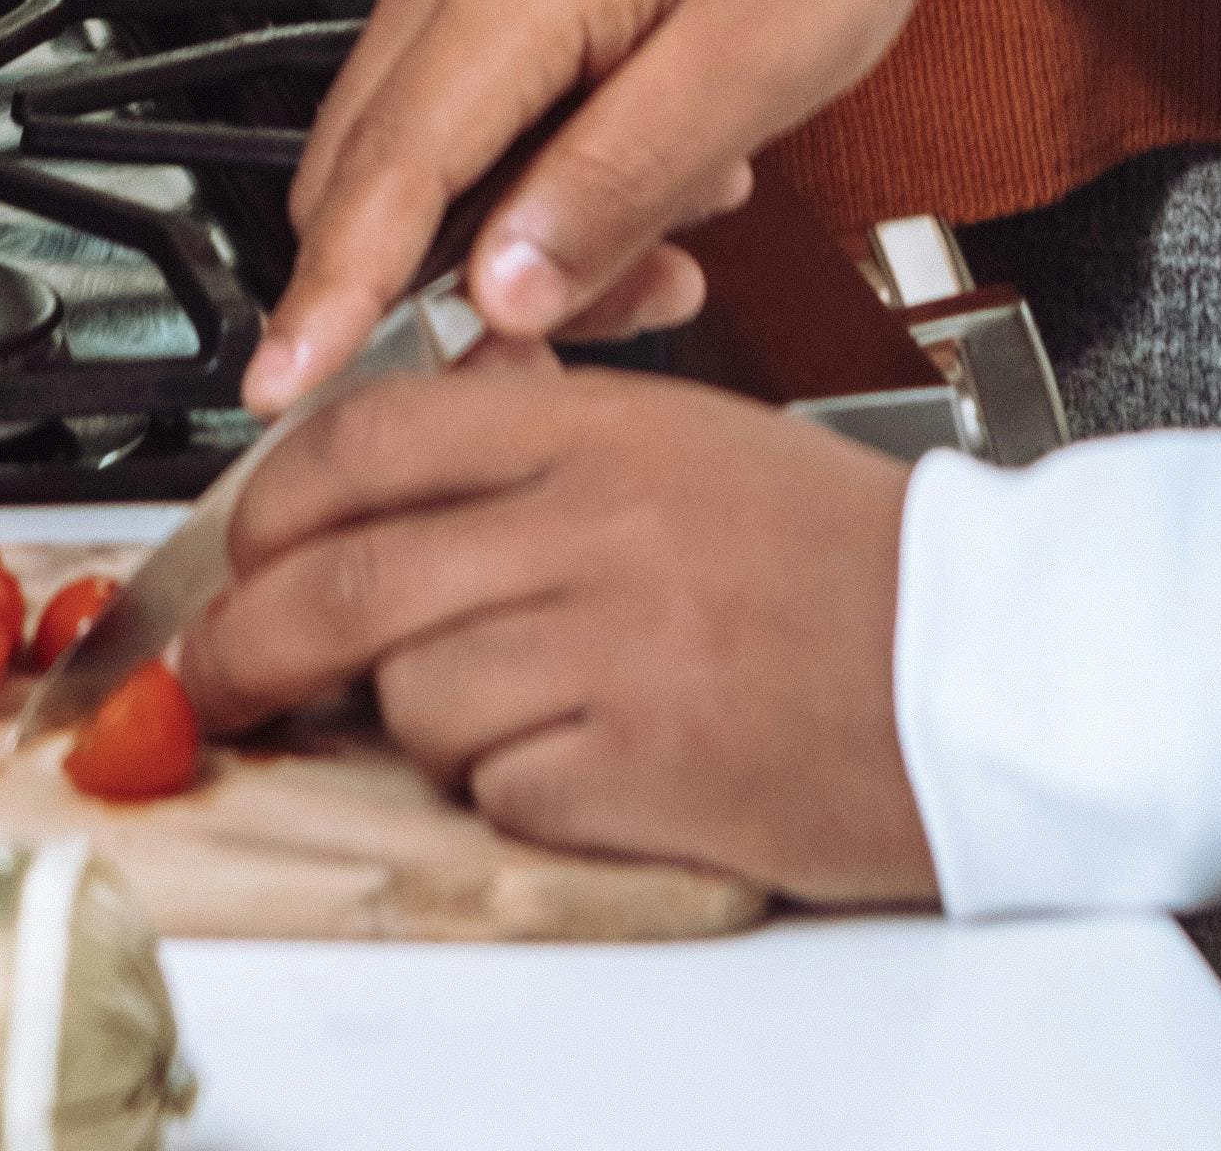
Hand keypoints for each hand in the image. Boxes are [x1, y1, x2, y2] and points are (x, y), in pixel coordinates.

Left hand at [190, 358, 937, 903]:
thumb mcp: (695, 443)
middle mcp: (596, 525)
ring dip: (413, 727)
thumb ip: (547, 433)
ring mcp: (613, 648)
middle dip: (251, 643)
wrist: (998, 668)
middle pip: (343, 580)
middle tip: (222, 677)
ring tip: (491, 719)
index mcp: (606, 428)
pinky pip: (495, 788)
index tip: (243, 549)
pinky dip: (505, 792)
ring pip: (410, 697)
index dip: (272, 503)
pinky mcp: (637, 768)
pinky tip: (574, 766)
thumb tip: (406, 440)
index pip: (371, 439)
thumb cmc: (856, 566)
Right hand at [253, 0, 948, 404]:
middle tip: (574, 339)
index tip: (280, 386)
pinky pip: (473, 111)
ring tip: (664, 246)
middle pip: (377, 179)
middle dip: (446, 291)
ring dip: (515, 236)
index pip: (384, 178)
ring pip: (427, 156)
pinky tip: (647, 177)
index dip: (329, 300)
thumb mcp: (751, 62)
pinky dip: (536, 178)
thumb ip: (617, 182)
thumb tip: (501, 287)